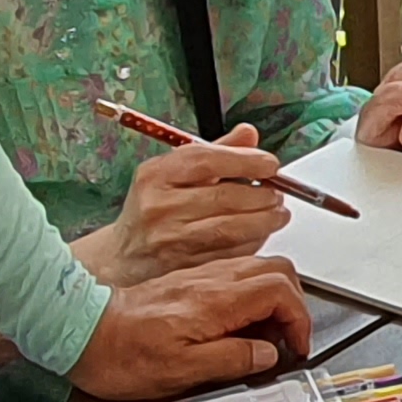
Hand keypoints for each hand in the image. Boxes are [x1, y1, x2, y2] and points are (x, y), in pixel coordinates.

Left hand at [70, 250, 314, 399]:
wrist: (79, 332)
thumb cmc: (120, 356)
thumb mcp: (180, 372)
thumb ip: (231, 359)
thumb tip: (266, 355)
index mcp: (214, 301)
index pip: (280, 292)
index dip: (299, 319)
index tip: (296, 346)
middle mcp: (209, 281)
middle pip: (276, 271)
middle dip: (295, 303)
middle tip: (289, 338)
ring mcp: (198, 278)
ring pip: (257, 269)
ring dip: (274, 297)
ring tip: (267, 334)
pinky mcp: (186, 283)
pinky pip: (234, 276)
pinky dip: (251, 295)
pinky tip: (239, 322)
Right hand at [79, 124, 289, 283]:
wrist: (123, 255)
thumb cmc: (152, 209)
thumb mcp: (173, 173)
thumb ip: (214, 152)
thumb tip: (249, 134)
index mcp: (155, 175)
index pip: (206, 160)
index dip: (245, 160)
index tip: (269, 164)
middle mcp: (159, 206)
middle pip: (224, 197)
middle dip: (261, 196)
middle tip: (278, 194)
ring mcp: (170, 239)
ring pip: (230, 228)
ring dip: (263, 221)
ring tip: (277, 214)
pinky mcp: (183, 266)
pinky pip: (228, 253)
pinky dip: (251, 244)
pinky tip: (259, 235)